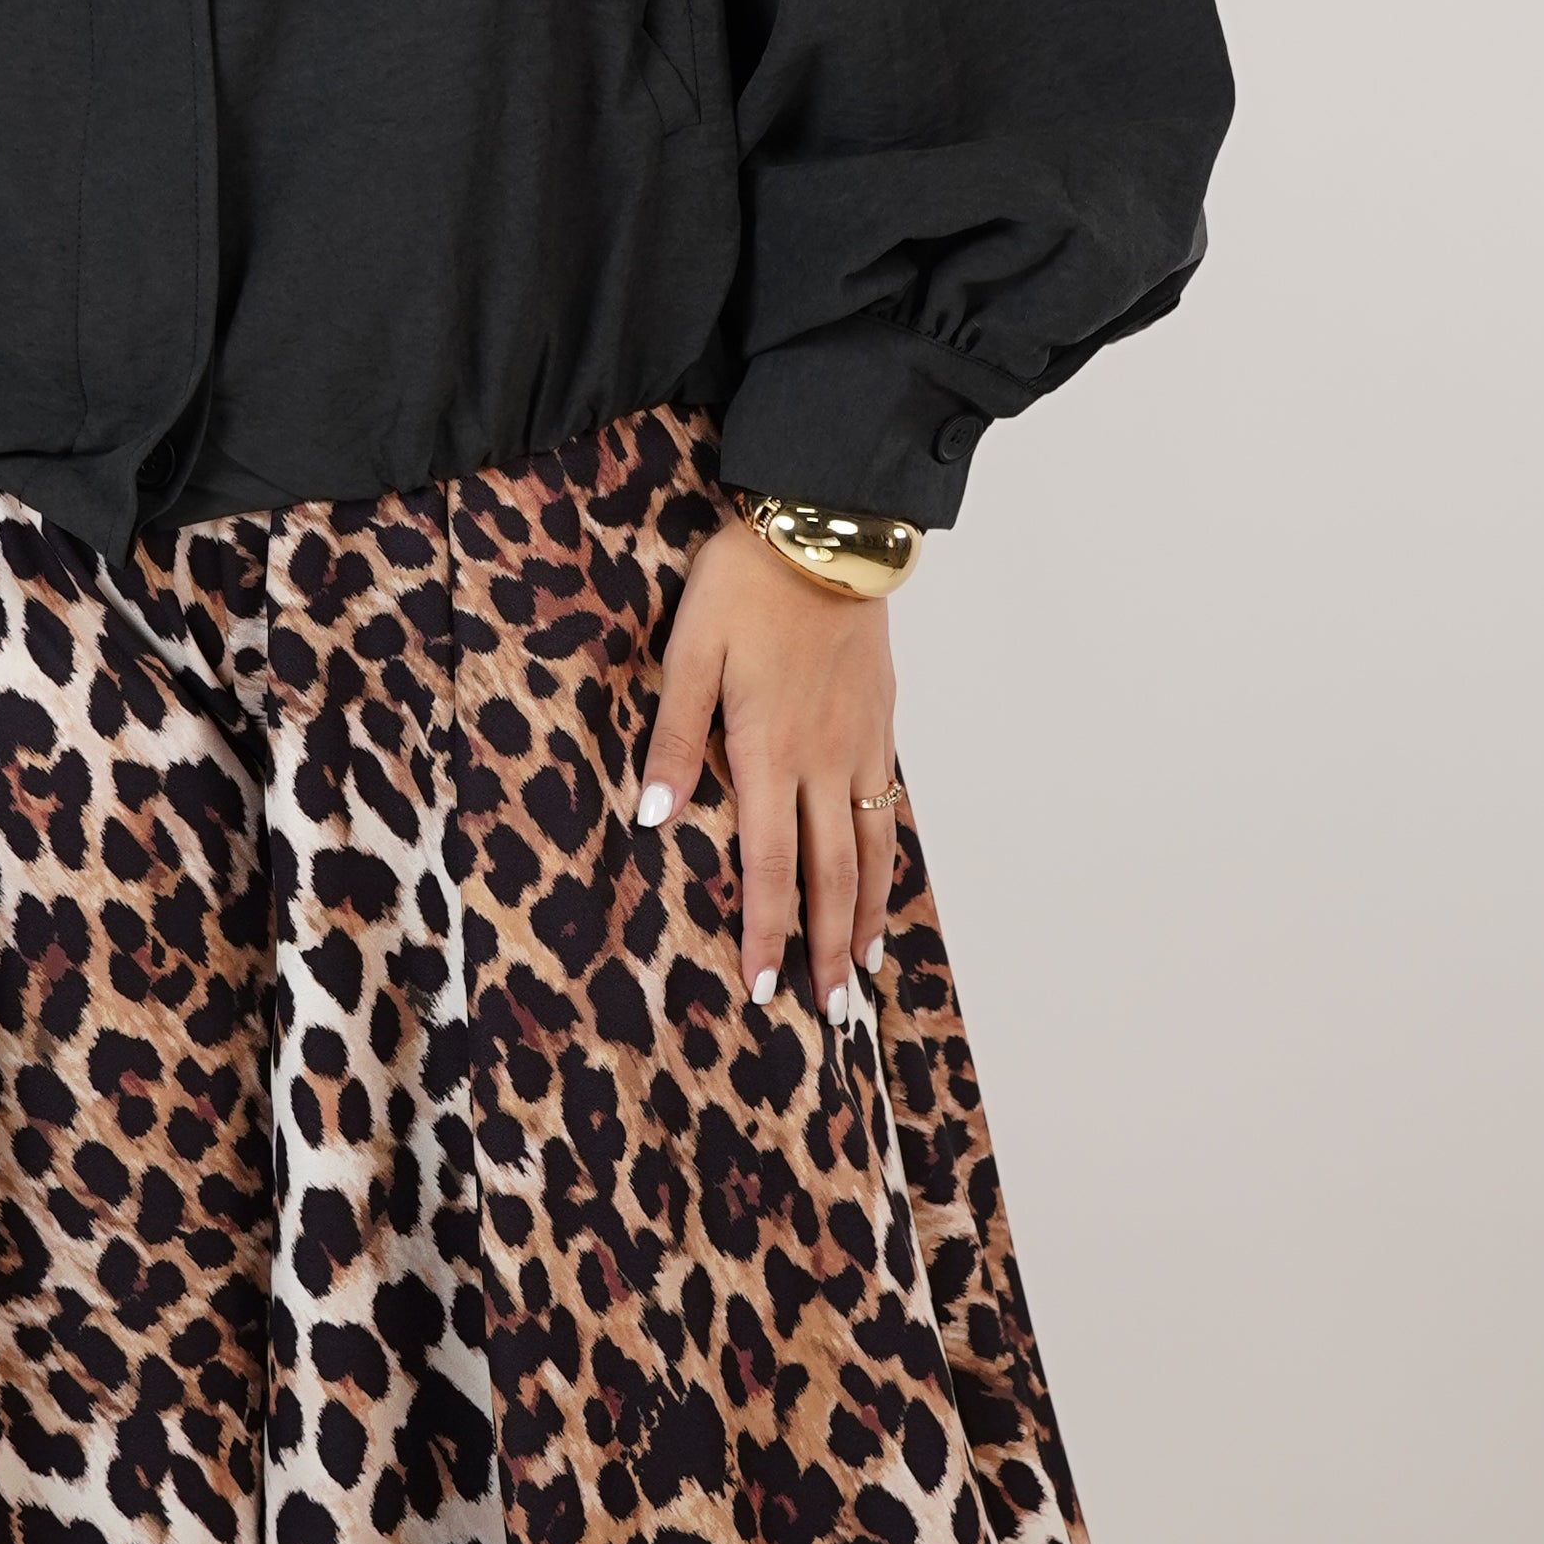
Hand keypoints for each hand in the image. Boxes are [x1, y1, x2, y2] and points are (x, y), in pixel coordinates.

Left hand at [635, 515, 901, 1014]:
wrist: (824, 529)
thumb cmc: (742, 587)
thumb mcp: (688, 655)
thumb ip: (674, 739)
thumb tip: (654, 819)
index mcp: (769, 753)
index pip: (770, 866)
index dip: (767, 932)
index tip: (766, 989)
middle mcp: (824, 762)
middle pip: (832, 877)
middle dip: (828, 950)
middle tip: (831, 1014)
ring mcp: (862, 745)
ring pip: (873, 849)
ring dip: (869, 916)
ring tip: (867, 969)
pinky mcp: (883, 722)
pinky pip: (890, 807)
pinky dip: (889, 859)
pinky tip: (885, 881)